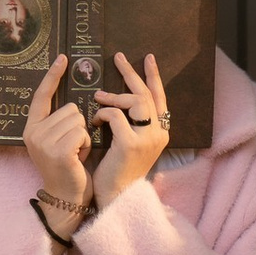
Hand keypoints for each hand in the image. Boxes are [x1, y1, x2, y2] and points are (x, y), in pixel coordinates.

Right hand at [23, 56, 93, 219]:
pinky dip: (86, 144)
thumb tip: (74, 103)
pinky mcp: (59, 151)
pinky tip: (79, 158)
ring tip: (76, 153)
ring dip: (84, 136)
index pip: (42, 96)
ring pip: (78, 119)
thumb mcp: (58, 141)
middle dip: (79, 126)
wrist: (67, 198)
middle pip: (70, 108)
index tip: (63, 57)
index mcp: (31, 128)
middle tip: (73, 148)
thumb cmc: (69, 168)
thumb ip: (59, 122)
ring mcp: (44, 143)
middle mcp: (33, 134)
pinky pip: (82, 132)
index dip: (52, 76)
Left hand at [91, 52, 171, 208]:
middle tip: (118, 57)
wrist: (115, 197)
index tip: (147, 59)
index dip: (153, 77)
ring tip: (97, 96)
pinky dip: (103, 114)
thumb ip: (132, 124)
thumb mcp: (130, 143)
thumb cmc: (118, 171)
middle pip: (146, 95)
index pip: (160, 98)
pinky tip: (94, 121)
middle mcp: (158, 134)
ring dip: (113, 96)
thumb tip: (119, 99)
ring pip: (134, 102)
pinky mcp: (130, 144)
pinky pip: (115, 116)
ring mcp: (147, 139)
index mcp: (160, 133)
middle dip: (131, 74)